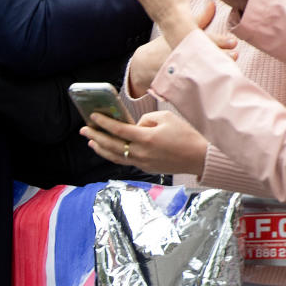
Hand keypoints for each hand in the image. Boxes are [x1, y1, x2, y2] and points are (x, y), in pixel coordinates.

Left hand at [79, 110, 208, 175]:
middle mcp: (142, 153)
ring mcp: (144, 163)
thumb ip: (145, 119)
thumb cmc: (186, 134)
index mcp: (146, 138)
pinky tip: (109, 150)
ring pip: (116, 157)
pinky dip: (114, 155)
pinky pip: (126, 162)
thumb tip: (134, 125)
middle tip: (84, 129)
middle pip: (112, 145)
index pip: (119, 130)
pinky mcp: (148, 168)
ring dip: (101, 149)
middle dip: (96, 136)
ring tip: (91, 141)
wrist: (201, 157)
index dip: (104, 123)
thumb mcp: (166, 118)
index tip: (92, 117)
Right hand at [128, 1, 234, 95]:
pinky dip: (205, 86)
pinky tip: (217, 86)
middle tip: (235, 55)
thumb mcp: (179, 29)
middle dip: (220, 56)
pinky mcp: (176, 85)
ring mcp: (177, 71)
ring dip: (214, 71)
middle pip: (203, 56)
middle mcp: (180, 55)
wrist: (143, 64)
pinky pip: (193, 87)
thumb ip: (200, 20)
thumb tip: (213, 4)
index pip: (202, 40)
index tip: (233, 42)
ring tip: (228, 70)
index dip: (219, 41)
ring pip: (200, 72)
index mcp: (181, 41)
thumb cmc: (165, 45)